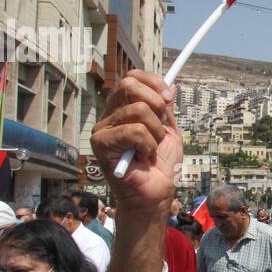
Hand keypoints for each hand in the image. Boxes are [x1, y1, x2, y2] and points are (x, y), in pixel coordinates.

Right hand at [91, 71, 182, 211]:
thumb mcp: (169, 131)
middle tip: (162, 125)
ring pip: (138, 110)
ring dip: (155, 132)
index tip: (169, 97)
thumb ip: (166, 108)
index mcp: (123, 109)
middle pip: (129, 85)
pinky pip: (133, 131)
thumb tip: (171, 84)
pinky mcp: (100, 144)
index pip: (132, 78)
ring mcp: (103, 129)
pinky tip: (143, 156)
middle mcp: (110, 116)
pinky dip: (147, 144)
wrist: (155, 193)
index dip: (153, 82)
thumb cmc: (160, 166)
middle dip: (155, 103)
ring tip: (150, 149)